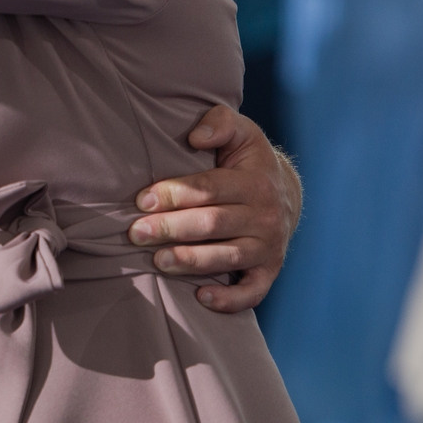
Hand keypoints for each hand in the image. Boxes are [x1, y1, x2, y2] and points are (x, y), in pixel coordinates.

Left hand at [127, 105, 300, 313]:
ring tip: (158, 261)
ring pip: (227, 257)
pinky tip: (201, 297)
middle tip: (136, 233)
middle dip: (170, 229)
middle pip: (212, 224)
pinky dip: (230, 299)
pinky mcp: (269, 271)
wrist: (286, 193)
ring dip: (190, 261)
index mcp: (254, 181)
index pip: (208, 189)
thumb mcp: (240, 132)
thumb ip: (219, 123)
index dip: (173, 195)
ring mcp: (269, 246)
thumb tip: (195, 137)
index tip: (141, 201)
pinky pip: (253, 291)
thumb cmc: (249, 161)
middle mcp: (264, 216)